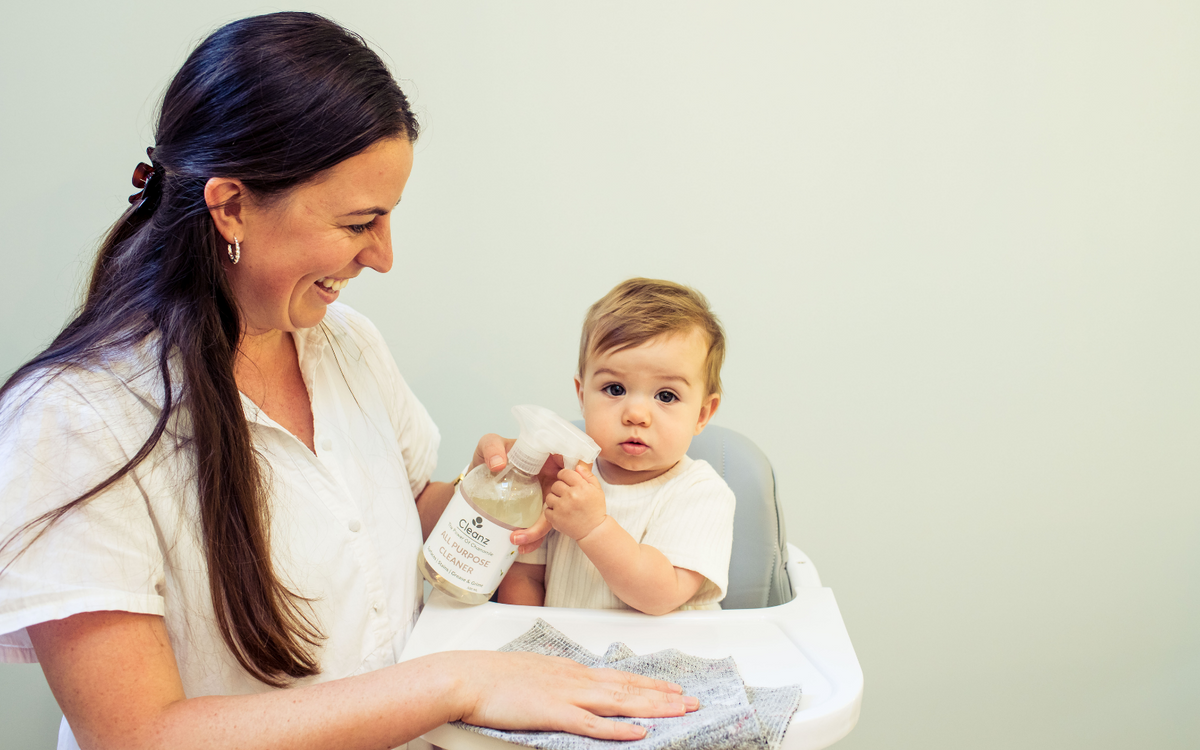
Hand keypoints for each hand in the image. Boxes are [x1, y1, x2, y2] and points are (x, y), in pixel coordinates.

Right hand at [454, 650, 697, 739]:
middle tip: (692, 701)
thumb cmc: (492, 677)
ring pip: (620, 703)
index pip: (619, 676)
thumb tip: (567, 686)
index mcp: (570, 670)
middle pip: (628, 688)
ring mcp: (567, 695)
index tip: (672, 688)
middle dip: (663, 696)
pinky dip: (619, 729)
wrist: (467, 677)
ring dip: (653, 708)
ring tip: (680, 712)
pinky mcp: (554, 714)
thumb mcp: (533, 672)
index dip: (649, 684)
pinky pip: (593, 725)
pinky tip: (639, 732)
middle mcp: (575, 679)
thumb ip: (556, 680)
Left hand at [471, 434, 562, 553]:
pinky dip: (532, 538)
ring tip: (518, 540)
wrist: (478, 475)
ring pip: (552, 515)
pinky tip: (520, 545)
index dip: (574, 472)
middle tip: (535, 521)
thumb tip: (498, 464)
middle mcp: (549, 477)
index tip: (563, 483)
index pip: (569, 460)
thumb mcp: (489, 443)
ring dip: (539, 531)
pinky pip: (539, 527)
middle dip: (557, 511)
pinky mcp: (533, 512)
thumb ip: (492, 448)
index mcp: (546, 457)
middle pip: (564, 494)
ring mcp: (543, 496)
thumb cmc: (490, 455)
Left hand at [544, 463, 606, 540]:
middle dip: (560, 489)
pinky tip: (561, 513)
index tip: (565, 481)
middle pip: (556, 484)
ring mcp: (562, 507)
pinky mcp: (555, 518)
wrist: (593, 530)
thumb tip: (577, 466)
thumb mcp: (597, 490)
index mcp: (581, 487)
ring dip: (555, 500)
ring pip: (550, 496)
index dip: (564, 476)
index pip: (565, 473)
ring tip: (563, 505)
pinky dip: (552, 512)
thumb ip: (588, 476)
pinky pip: (547, 510)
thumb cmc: (596, 510)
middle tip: (566, 496)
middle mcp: (571, 495)